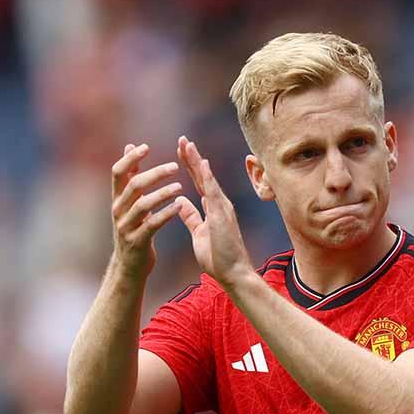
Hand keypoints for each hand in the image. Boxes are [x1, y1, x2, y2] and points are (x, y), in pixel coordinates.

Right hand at [110, 143, 183, 277]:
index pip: (117, 173)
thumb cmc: (133, 228)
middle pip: (133, 186)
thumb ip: (131, 176)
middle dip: (154, 174)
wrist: (129, 267)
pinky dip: (166, 214)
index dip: (130, 158)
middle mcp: (118, 211)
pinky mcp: (137, 242)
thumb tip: (129, 147)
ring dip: (162, 194)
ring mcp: (126, 227)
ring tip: (180, 187)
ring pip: (142, 205)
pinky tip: (180, 206)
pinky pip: (152, 225)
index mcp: (117, 199)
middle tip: (175, 166)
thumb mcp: (129, 202)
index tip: (146, 147)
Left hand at [175, 136, 254, 288]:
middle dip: (192, 157)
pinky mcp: (222, 216)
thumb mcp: (199, 232)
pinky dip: (207, 177)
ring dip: (197, 161)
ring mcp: (222, 208)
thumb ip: (191, 216)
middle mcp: (219, 204)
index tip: (180, 151)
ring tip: (187, 145)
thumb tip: (181, 201)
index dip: (190, 166)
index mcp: (213, 208)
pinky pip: (213, 192)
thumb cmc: (218, 257)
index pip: (199, 182)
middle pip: (203, 176)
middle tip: (182, 139)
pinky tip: (200, 164)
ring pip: (208, 179)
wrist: (233, 273)